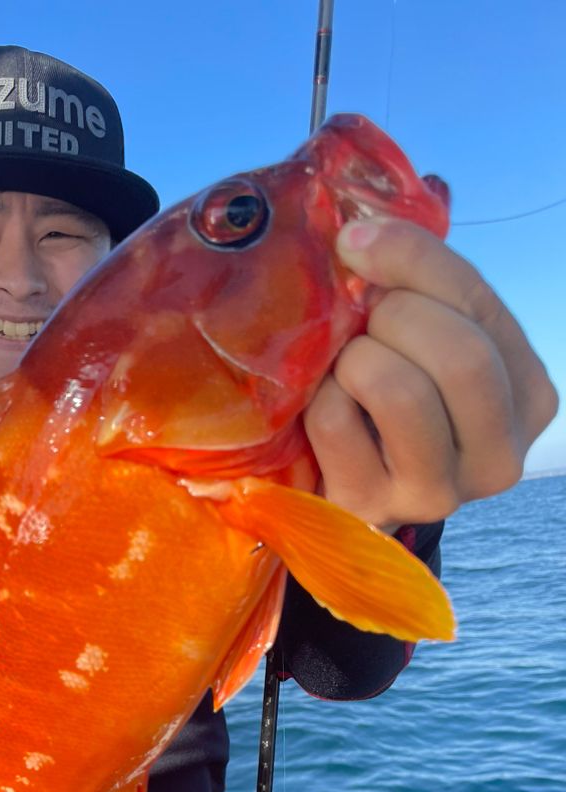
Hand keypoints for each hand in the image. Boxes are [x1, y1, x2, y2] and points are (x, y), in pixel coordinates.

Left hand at [304, 217, 558, 530]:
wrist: (341, 487)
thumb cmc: (385, 400)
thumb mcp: (423, 340)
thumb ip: (421, 285)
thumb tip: (365, 229)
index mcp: (528, 396)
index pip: (481, 305)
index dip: (415, 260)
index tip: (357, 242)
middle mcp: (500, 455)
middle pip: (460, 355)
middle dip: (393, 319)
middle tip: (361, 325)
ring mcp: (439, 492)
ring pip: (401, 391)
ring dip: (355, 360)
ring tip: (344, 369)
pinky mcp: (373, 508)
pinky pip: (338, 423)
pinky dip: (318, 401)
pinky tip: (323, 409)